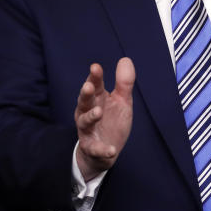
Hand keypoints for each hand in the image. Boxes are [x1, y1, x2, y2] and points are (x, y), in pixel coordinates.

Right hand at [75, 58, 135, 180]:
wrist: (105, 151)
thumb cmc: (112, 121)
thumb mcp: (122, 101)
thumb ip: (124, 83)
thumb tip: (125, 59)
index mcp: (97, 100)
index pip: (95, 85)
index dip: (95, 77)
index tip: (95, 67)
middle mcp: (88, 113)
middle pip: (84, 101)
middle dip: (86, 94)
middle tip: (89, 86)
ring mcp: (88, 130)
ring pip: (84, 122)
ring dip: (91, 116)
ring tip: (98, 112)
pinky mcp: (92, 148)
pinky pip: (95, 148)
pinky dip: (102, 149)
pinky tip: (111, 149)